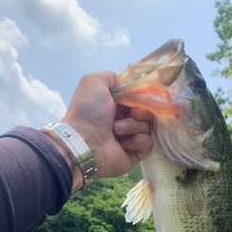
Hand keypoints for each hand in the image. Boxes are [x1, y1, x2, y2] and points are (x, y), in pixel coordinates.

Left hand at [56, 71, 152, 189]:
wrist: (84, 141)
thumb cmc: (88, 111)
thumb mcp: (94, 82)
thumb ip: (111, 77)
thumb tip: (125, 88)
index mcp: (114, 107)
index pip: (137, 100)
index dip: (139, 98)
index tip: (135, 100)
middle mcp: (122, 122)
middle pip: (146, 113)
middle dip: (141, 112)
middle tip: (132, 114)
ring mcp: (129, 139)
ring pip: (147, 127)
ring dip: (133, 126)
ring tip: (116, 130)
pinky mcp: (134, 154)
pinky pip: (148, 143)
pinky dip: (137, 141)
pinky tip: (123, 144)